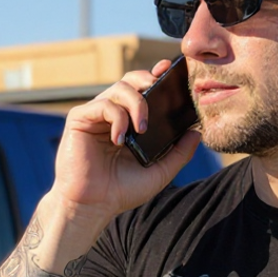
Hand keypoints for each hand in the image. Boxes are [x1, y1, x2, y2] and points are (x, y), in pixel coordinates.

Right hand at [50, 59, 201, 225]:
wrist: (92, 206)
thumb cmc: (121, 191)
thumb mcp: (160, 172)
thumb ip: (179, 152)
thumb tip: (197, 131)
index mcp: (129, 122)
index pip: (144, 90)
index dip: (156, 76)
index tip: (169, 70)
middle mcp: (112, 114)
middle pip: (131, 80)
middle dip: (148, 80)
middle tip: (159, 89)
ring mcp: (95, 115)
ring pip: (120, 88)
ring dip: (137, 103)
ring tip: (142, 128)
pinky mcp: (80, 119)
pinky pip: (104, 105)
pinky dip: (117, 118)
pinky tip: (119, 140)